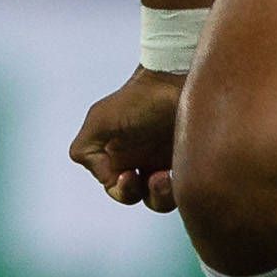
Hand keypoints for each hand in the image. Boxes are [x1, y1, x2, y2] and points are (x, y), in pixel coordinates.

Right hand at [70, 67, 184, 212]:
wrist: (175, 79)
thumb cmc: (138, 99)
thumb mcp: (100, 120)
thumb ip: (86, 149)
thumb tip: (106, 177)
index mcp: (118, 158)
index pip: (117, 189)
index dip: (122, 189)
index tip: (130, 174)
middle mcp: (141, 162)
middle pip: (142, 196)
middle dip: (146, 193)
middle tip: (158, 177)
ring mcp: (166, 162)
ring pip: (163, 197)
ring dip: (163, 195)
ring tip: (169, 177)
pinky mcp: (191, 160)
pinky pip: (188, 187)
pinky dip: (184, 189)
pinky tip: (184, 173)